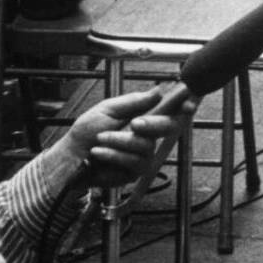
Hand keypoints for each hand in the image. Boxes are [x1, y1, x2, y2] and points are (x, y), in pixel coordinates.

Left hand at [64, 86, 194, 189]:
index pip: (168, 109)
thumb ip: (133, 101)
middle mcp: (147, 135)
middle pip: (167, 127)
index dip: (182, 104)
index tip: (190, 101)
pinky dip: (114, 154)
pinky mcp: (135, 172)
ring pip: (145, 145)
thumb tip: (158, 90)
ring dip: (119, 141)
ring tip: (100, 140)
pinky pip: (134, 161)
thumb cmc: (87, 132)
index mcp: (142, 117)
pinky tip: (100, 153)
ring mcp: (143, 155)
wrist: (72, 156)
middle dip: (153, 123)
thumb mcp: (108, 109)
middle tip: (135, 123)